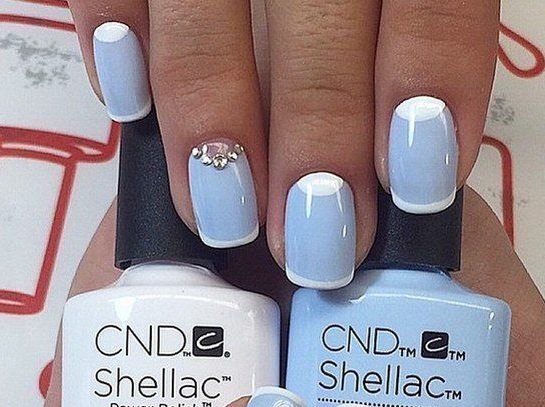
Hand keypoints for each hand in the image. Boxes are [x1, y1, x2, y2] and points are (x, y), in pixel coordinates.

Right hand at [67, 0, 498, 287]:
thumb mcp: (402, 10)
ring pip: (206, 11)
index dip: (430, 86)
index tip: (418, 184)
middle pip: (318, 19)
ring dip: (210, 117)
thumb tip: (413, 181)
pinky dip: (114, 35)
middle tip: (315, 245)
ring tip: (222, 218)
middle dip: (319, 139)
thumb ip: (417, 61)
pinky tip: (127, 105)